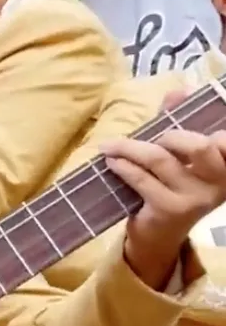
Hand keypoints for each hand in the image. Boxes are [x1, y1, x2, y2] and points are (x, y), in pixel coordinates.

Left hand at [102, 91, 225, 288]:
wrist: (159, 234)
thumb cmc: (171, 185)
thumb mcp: (180, 154)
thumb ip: (180, 120)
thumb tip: (179, 90)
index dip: (220, 135)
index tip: (206, 128)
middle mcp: (220, 183)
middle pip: (201, 146)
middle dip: (172, 135)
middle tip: (155, 138)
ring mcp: (197, 198)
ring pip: (161, 159)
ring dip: (130, 147)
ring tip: (111, 146)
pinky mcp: (171, 210)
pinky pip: (143, 179)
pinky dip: (123, 165)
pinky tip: (112, 161)